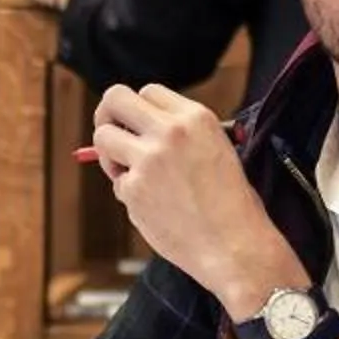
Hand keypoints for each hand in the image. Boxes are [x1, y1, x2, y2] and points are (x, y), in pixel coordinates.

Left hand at [85, 82, 301, 315]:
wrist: (236, 247)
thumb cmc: (232, 205)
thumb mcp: (217, 150)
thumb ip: (181, 135)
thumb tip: (140, 130)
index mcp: (196, 117)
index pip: (148, 92)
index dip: (139, 110)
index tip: (137, 125)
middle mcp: (170, 131)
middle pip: (115, 98)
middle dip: (107, 115)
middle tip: (112, 133)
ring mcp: (149, 159)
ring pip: (103, 138)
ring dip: (111, 156)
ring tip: (133, 174)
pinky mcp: (134, 189)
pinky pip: (117, 183)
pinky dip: (130, 193)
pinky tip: (155, 206)